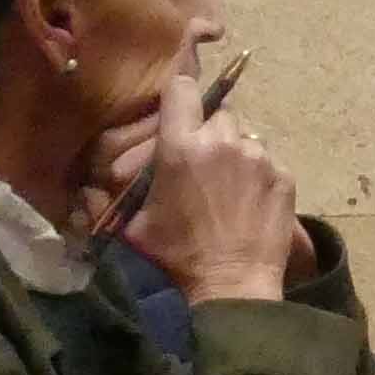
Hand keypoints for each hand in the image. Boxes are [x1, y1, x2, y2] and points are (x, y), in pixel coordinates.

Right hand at [111, 68, 299, 306]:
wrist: (231, 286)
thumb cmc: (176, 256)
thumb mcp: (134, 227)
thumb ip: (114, 197)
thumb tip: (90, 187)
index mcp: (182, 146)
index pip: (182, 88)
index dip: (177, 97)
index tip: (176, 113)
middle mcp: (223, 141)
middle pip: (217, 113)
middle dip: (207, 131)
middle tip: (200, 160)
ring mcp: (259, 156)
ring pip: (245, 135)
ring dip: (234, 151)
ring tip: (227, 182)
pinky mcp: (284, 175)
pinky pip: (268, 161)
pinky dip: (258, 173)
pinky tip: (249, 199)